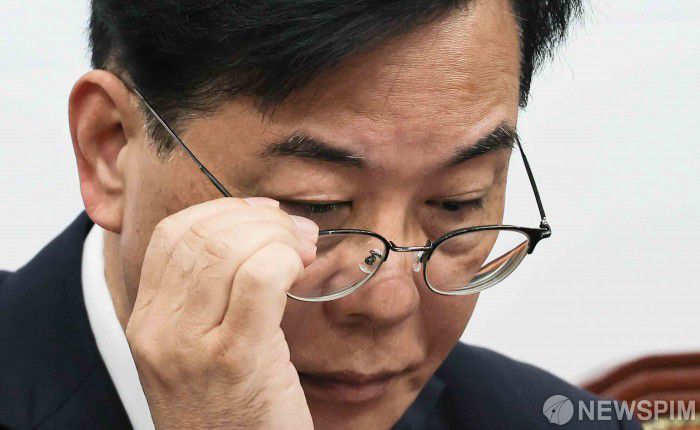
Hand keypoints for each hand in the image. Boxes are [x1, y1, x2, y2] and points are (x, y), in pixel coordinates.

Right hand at [125, 197, 317, 428]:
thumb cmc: (228, 410)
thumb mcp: (198, 349)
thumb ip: (210, 296)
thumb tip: (254, 232)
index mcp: (147, 320)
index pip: (173, 235)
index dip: (223, 211)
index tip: (263, 217)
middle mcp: (158, 329)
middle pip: (201, 235)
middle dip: (258, 219)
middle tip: (296, 232)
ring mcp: (191, 344)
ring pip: (228, 249)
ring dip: (277, 235)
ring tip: (302, 250)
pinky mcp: (235, 358)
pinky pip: (259, 279)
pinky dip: (284, 259)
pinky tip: (298, 271)